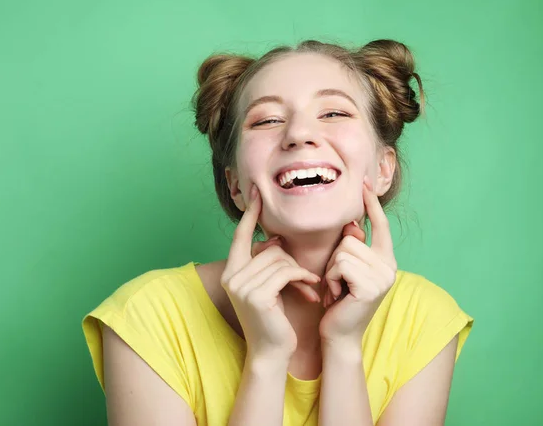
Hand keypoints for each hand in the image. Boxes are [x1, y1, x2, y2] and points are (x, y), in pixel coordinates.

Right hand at [221, 184, 320, 358]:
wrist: (272, 351)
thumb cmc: (274, 318)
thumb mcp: (269, 286)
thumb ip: (268, 262)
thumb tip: (275, 238)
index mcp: (232, 271)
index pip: (241, 235)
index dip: (250, 214)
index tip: (256, 191)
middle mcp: (231, 276)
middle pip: (270, 249)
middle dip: (291, 262)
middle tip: (304, 279)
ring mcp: (241, 286)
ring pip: (281, 260)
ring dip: (300, 273)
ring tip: (309, 287)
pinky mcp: (256, 295)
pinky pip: (286, 272)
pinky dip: (302, 279)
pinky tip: (310, 291)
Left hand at [319, 176, 397, 346]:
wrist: (339, 334)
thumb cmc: (338, 300)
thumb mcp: (345, 269)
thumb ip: (352, 247)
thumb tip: (353, 224)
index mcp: (385, 260)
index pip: (380, 225)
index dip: (371, 203)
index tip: (364, 181)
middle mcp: (390, 266)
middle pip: (352, 238)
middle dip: (336, 258)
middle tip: (338, 282)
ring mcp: (383, 276)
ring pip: (344, 250)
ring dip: (332, 270)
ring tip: (337, 289)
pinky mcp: (372, 286)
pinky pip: (341, 264)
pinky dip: (332, 278)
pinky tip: (337, 295)